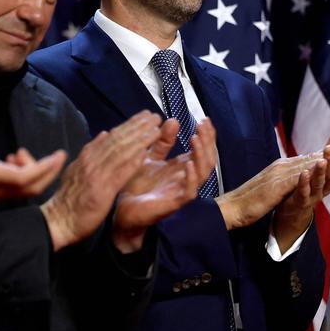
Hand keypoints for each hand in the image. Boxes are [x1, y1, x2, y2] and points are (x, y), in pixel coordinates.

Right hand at [0, 115, 65, 212]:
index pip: (26, 177)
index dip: (45, 168)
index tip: (59, 155)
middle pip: (34, 187)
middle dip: (49, 172)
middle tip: (58, 155)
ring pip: (26, 190)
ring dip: (35, 173)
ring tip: (21, 153)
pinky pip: (17, 190)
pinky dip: (24, 176)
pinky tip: (11, 160)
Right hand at [40, 111, 162, 250]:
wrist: (59, 221)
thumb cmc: (70, 199)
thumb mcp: (77, 170)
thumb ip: (92, 152)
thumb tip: (104, 133)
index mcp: (87, 157)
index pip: (112, 136)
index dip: (129, 124)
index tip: (144, 115)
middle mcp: (92, 161)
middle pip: (118, 140)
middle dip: (138, 126)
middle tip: (154, 116)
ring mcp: (96, 175)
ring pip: (121, 152)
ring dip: (140, 139)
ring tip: (156, 129)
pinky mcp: (102, 190)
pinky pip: (119, 173)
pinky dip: (132, 162)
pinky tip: (146, 154)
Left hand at [110, 119, 216, 251]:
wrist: (122, 211)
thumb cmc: (137, 187)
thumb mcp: (149, 158)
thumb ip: (162, 142)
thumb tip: (173, 120)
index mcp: (181, 168)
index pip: (202, 150)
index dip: (206, 136)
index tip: (204, 119)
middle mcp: (186, 178)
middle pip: (207, 159)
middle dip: (207, 141)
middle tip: (202, 125)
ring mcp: (181, 191)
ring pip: (203, 174)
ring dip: (202, 155)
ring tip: (196, 138)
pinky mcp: (174, 203)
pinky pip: (190, 192)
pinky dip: (192, 178)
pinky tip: (189, 164)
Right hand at [216, 153, 323, 230]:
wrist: (231, 208)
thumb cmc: (250, 200)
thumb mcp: (273, 187)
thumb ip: (286, 181)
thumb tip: (298, 177)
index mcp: (281, 167)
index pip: (307, 158)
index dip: (326, 152)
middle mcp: (281, 167)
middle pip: (310, 157)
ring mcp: (278, 175)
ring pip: (305, 165)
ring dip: (323, 158)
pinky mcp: (275, 186)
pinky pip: (294, 179)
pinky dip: (308, 174)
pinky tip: (320, 171)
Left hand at [272, 124, 329, 250]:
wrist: (293, 207)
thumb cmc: (311, 180)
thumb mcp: (322, 161)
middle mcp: (325, 187)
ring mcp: (313, 195)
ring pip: (320, 184)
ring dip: (321, 172)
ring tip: (322, 160)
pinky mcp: (299, 201)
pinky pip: (303, 192)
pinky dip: (304, 183)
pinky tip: (304, 172)